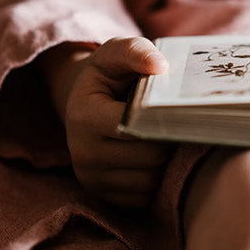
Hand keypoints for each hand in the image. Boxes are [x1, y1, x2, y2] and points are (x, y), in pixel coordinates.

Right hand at [39, 37, 173, 207]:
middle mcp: (81, 153)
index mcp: (84, 116)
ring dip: (162, 162)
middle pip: (150, 157)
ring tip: (156, 139)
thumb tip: (161, 67)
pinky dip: (152, 180)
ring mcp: (90, 179)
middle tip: (168, 123)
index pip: (138, 127)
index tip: (167, 106)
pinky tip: (147, 159)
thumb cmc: (108, 77)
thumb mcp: (116, 54)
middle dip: (166, 140)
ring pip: (150, 180)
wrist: (84, 105)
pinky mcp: (102, 197)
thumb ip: (137, 52)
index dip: (161, 118)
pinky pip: (143, 197)